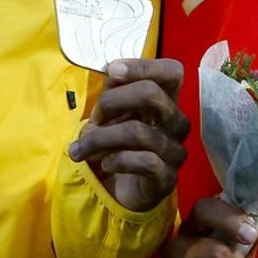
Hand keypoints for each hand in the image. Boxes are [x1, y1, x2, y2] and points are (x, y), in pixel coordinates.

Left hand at [68, 58, 189, 211]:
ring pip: (137, 131)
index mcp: (167, 102)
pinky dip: (117, 160)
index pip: (172, 72)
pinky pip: (145, 162)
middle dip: (111, 102)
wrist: (119, 191)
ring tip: (80, 148)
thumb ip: (114, 91)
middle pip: (151, 95)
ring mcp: (175, 151)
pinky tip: (105, 164)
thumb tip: (112, 71)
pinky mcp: (168, 178)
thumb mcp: (111, 115)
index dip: (144, 66)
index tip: (112, 70)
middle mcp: (177, 123)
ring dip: (99, 138)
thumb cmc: (117, 146)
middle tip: (92, 119)